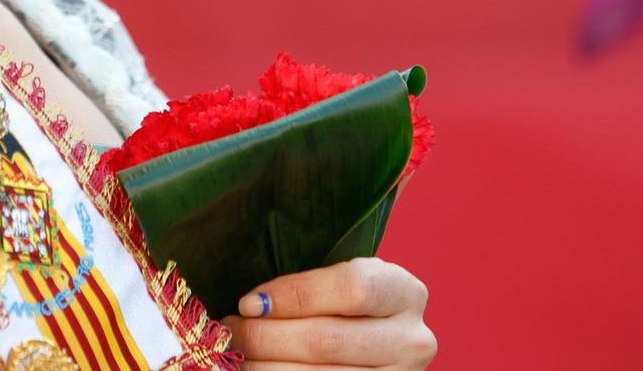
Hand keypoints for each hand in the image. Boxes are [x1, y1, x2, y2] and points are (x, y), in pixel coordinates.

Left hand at [217, 256, 435, 368]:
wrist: (378, 346)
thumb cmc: (346, 305)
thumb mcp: (341, 281)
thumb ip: (307, 285)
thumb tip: (249, 304)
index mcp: (404, 292)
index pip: (351, 287)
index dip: (294, 295)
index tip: (250, 302)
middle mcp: (412, 341)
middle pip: (326, 340)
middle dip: (266, 336)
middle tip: (230, 329)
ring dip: (264, 367)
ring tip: (236, 353)